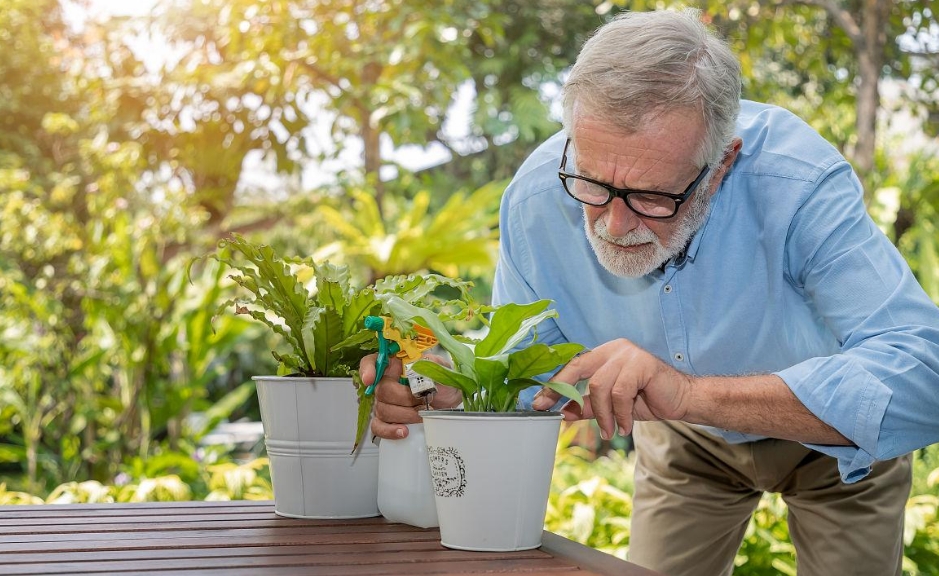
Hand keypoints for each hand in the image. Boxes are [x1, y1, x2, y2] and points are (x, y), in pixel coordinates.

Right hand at [359, 353, 461, 438]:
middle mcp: (387, 382)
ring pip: (382, 410)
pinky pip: (378, 427)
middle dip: (404, 398)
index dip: (367, 369)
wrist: (451, 403)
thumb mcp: (441, 368)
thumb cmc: (443, 383)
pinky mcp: (388, 420)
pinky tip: (403, 431)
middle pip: (381, 390)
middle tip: (422, 400)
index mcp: (396, 364)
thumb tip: (418, 365)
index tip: (370, 379)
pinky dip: (390, 431)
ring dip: (404, 414)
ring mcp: (385, 402)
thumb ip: (431, 363)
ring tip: (422, 414)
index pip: (372, 361)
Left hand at [532, 339, 693, 439]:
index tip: (539, 404)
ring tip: (611, 430)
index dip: (555, 385)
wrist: (682, 400)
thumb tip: (562, 412)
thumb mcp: (611, 406)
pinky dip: (620, 413)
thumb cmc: (647, 399)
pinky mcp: (642, 363)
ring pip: (599, 385)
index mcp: (604, 354)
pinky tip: (625, 425)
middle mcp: (614, 349)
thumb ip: (587, 406)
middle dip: (563, 392)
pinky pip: (619, 392)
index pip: (572, 366)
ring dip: (603, 414)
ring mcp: (628, 353)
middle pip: (578, 368)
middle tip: (557, 414)